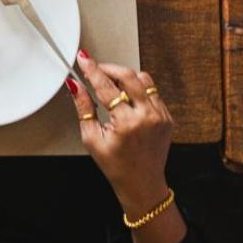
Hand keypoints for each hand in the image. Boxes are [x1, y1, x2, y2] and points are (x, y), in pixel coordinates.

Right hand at [66, 51, 172, 215]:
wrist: (142, 183)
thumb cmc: (116, 166)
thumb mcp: (92, 138)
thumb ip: (83, 108)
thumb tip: (75, 86)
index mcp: (127, 123)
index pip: (106, 86)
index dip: (92, 69)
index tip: (84, 59)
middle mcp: (147, 117)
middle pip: (128, 75)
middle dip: (109, 68)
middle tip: (97, 70)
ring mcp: (160, 116)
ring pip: (143, 79)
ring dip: (126, 78)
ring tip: (113, 88)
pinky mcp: (167, 116)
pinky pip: (153, 91)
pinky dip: (138, 90)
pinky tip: (128, 100)